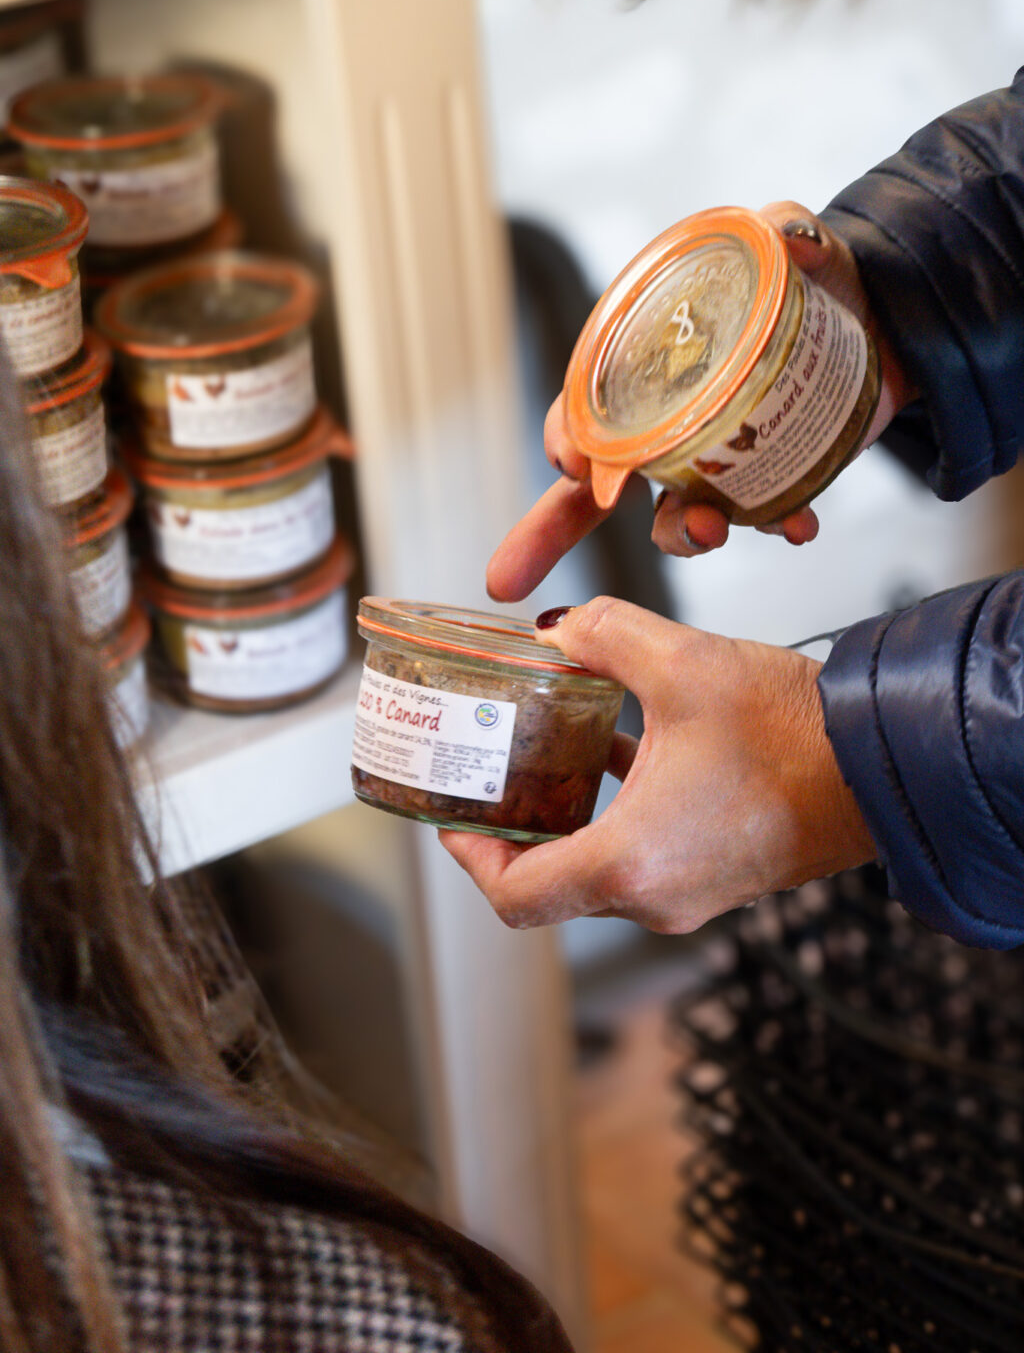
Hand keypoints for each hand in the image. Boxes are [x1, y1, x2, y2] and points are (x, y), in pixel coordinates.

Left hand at [439, 597, 875, 932]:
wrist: (884, 765)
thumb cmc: (794, 734)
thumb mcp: (682, 664)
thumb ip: (606, 636)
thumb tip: (562, 627)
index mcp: (632, 861)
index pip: (516, 894)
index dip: (470, 857)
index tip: (454, 818)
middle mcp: (656, 893)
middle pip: (549, 883)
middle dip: (514, 828)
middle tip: (492, 777)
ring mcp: (691, 892)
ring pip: (598, 868)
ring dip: (569, 816)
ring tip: (548, 753)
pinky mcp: (719, 874)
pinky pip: (644, 856)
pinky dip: (618, 813)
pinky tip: (621, 745)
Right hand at [486, 202, 914, 602]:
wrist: (883, 317)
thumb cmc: (815, 275)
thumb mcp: (797, 239)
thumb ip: (790, 229)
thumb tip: (790, 240)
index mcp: (649, 360)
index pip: (582, 405)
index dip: (564, 437)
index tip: (572, 465)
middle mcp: (667, 419)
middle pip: (591, 483)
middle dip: (546, 534)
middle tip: (511, 577)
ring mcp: (713, 457)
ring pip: (671, 515)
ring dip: (681, 534)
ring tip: (710, 528)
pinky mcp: (765, 479)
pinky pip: (756, 517)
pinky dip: (774, 525)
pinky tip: (798, 526)